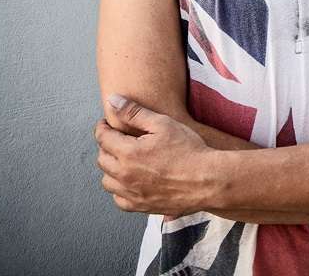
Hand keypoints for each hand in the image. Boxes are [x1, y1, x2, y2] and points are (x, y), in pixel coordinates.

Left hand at [94, 94, 213, 218]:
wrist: (206, 180)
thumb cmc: (187, 149)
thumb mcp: (162, 123)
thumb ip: (134, 112)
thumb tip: (113, 101)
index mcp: (128, 153)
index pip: (103, 138)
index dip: (103, 127)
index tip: (107, 123)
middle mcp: (125, 176)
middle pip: (102, 160)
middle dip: (106, 146)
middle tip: (117, 138)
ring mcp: (132, 194)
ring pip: (107, 182)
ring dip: (110, 168)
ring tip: (123, 158)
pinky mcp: (141, 207)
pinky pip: (119, 200)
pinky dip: (120, 190)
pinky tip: (131, 180)